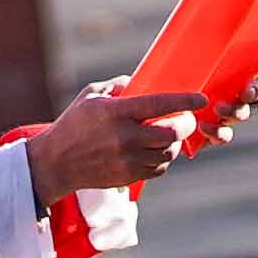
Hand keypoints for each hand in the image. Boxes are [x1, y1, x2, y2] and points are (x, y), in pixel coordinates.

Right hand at [23, 85, 217, 201]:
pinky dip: (163, 159)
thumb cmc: (73, 124)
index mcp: (116, 113)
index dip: (184, 101)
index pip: (159, 104)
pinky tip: (158, 151)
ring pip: (167, 153)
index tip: (201, 98)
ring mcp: (128, 160)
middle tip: (187, 119)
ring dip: (174, 143)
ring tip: (170, 135)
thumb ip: (118, 87)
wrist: (56, 163)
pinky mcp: (128, 176)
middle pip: (171, 133)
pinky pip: (158, 169)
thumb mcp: (90, 96)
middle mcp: (125, 137)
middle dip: (185, 125)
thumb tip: (141, 80)